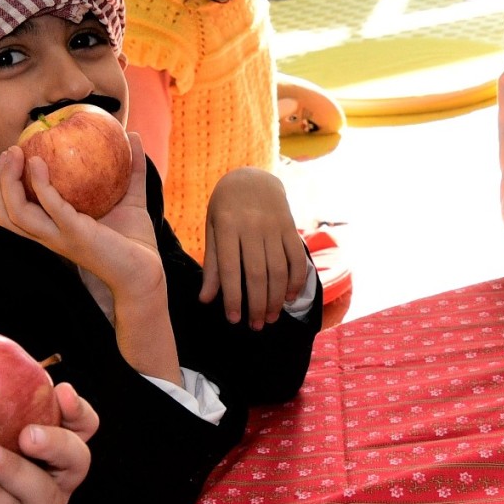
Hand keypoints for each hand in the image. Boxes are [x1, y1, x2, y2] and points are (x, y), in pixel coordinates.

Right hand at [0, 141, 163, 301]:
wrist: (146, 272)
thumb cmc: (135, 239)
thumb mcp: (129, 197)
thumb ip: (131, 168)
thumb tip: (131, 133)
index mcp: (51, 229)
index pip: (11, 211)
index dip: (2, 184)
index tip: (13, 153)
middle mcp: (49, 235)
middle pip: (3, 214)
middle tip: (10, 151)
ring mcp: (59, 237)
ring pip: (15, 214)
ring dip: (8, 181)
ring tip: (17, 153)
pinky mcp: (76, 234)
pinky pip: (50, 207)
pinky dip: (39, 184)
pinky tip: (39, 163)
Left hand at [200, 166, 310, 327]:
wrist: (252, 178)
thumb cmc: (225, 209)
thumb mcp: (212, 230)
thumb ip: (212, 265)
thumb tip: (205, 300)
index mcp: (227, 227)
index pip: (230, 270)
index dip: (232, 297)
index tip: (234, 320)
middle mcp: (252, 227)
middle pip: (257, 274)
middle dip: (257, 304)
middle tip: (256, 326)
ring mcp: (274, 226)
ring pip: (278, 270)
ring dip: (276, 299)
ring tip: (270, 318)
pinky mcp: (290, 227)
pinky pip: (297, 258)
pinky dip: (296, 281)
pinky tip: (289, 298)